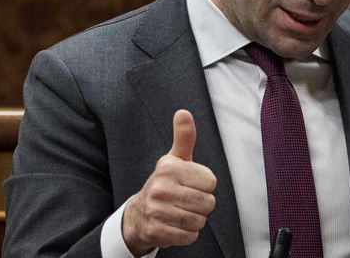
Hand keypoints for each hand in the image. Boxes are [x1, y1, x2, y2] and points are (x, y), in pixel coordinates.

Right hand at [122, 110, 217, 255]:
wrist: (139, 213)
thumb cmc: (165, 183)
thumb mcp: (175, 159)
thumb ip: (184, 137)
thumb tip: (183, 112)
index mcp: (169, 168)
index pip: (211, 182)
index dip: (204, 185)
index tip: (190, 184)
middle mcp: (161, 188)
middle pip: (208, 203)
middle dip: (202, 204)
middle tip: (186, 200)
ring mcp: (157, 211)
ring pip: (200, 220)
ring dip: (195, 219)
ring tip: (181, 211)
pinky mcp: (158, 231)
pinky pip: (190, 236)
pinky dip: (187, 233)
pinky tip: (176, 224)